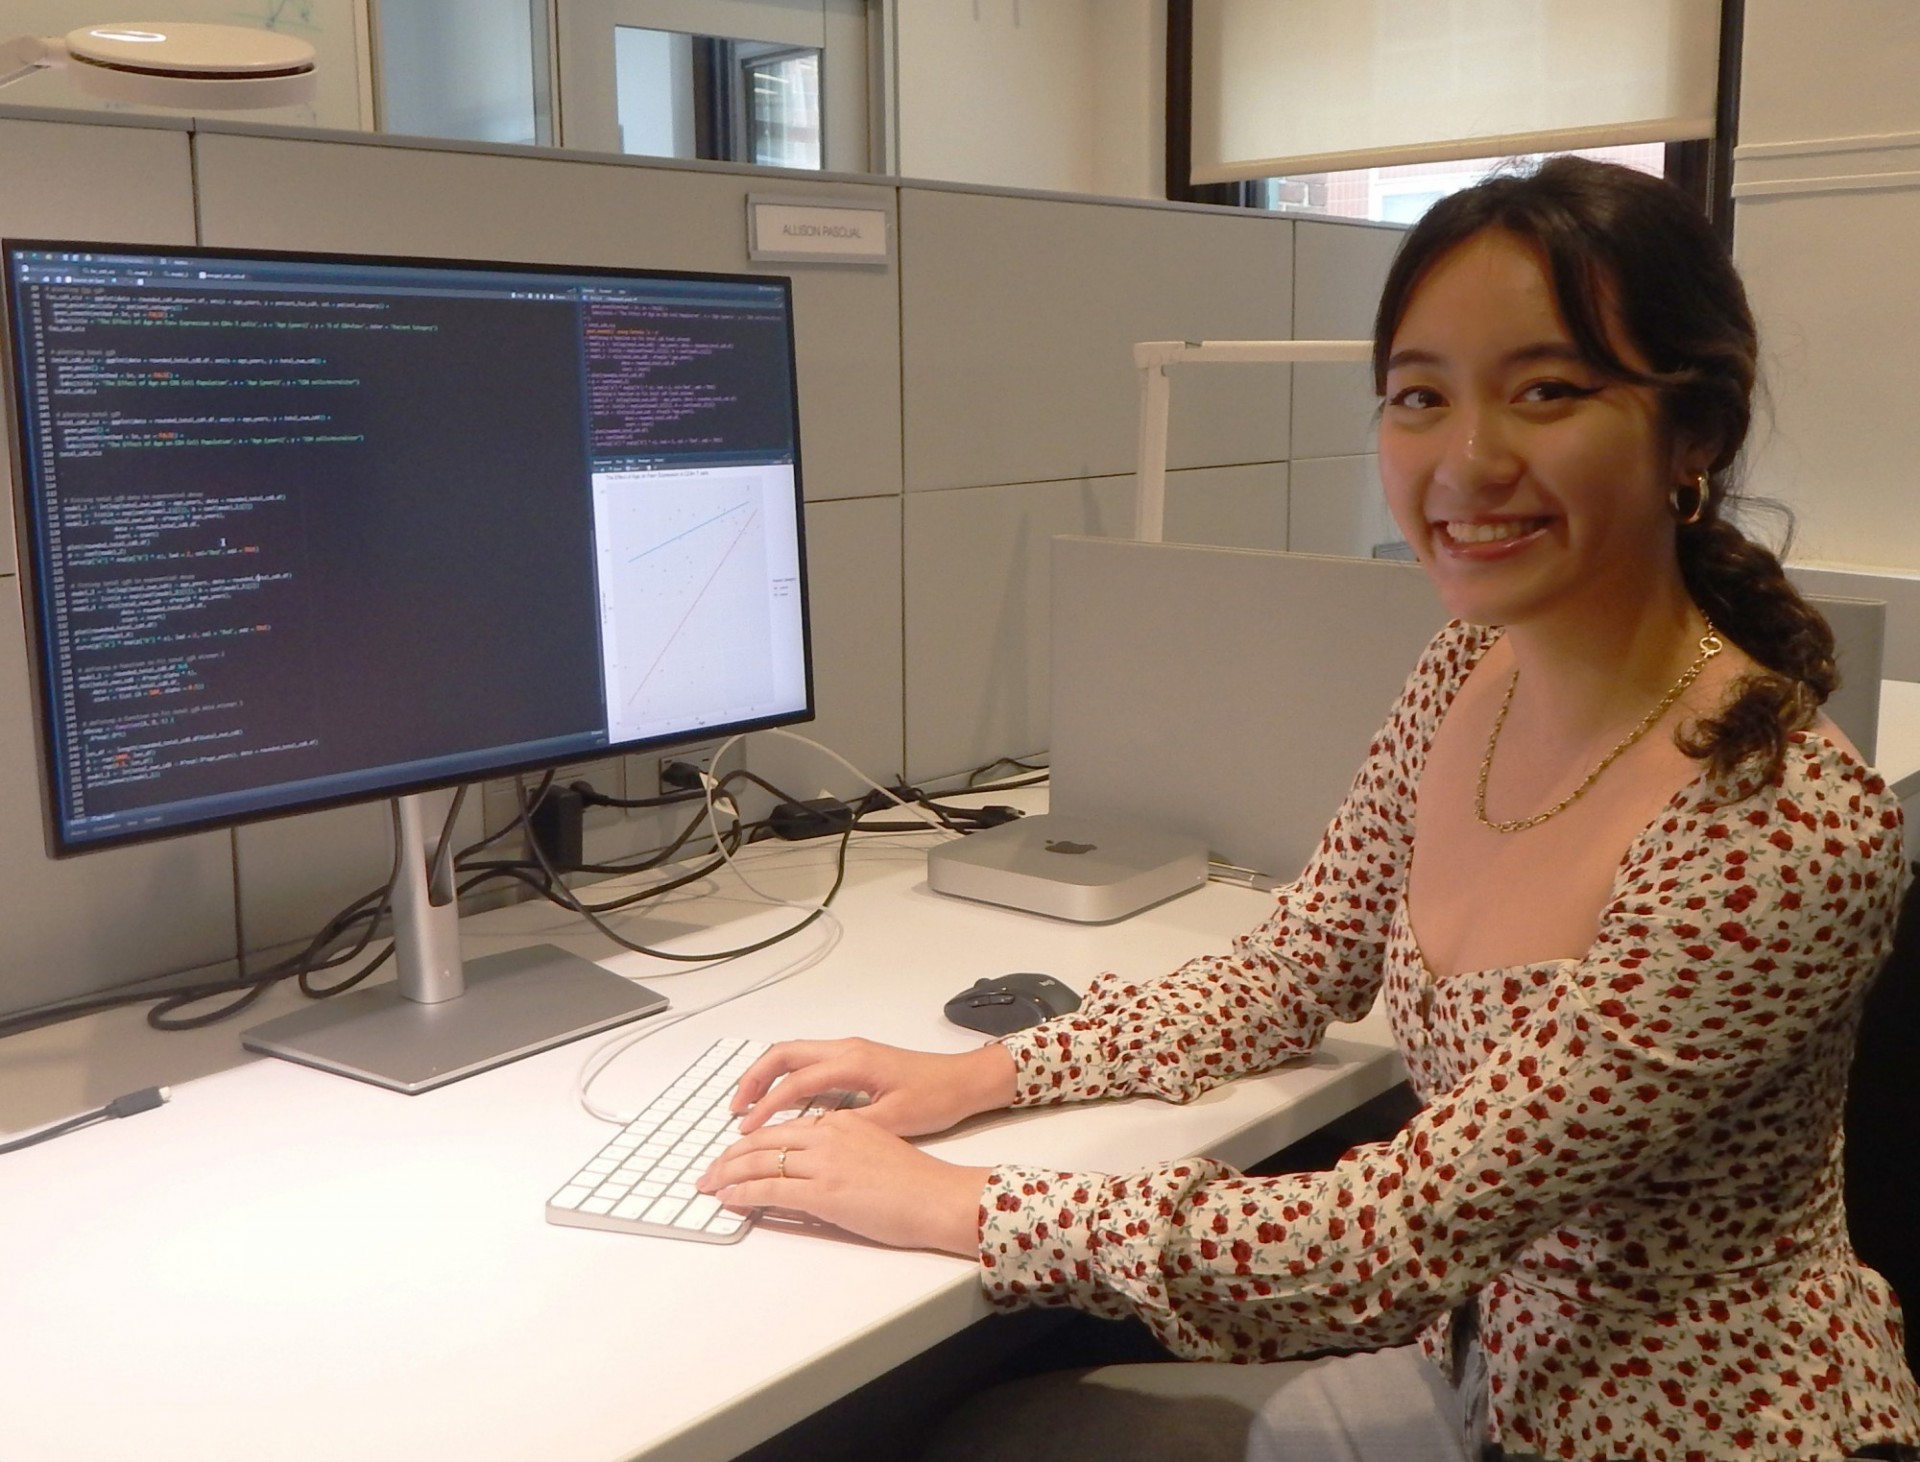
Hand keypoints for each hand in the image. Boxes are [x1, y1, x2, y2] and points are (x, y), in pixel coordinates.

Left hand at [696, 1108, 988, 1254]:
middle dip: (729, 1157)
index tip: (734, 1154)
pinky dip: (742, 1193)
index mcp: (840, 1123)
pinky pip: (770, 1190)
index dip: (751, 1141)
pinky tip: (728, 1198)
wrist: (938, 1197)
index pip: (782, 1128)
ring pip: (760, 1162)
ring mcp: (824, 1163)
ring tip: (709, 1185)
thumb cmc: (917, 1181)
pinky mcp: (824, 1192)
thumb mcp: (875, 1149)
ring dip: (727, 1174)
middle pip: (764, 1140)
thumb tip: (814, 1168)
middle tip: (708, 1171)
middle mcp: (828, 1135)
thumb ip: (841, 1150)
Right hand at [730, 1038, 1015, 1136]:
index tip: (746, 1129)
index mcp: (852, 1062)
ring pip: (794, 1054)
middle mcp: (845, 1049)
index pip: (796, 1082)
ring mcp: (849, 1050)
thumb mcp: (893, 1120)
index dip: (767, 1107)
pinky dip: (785, 1076)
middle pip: (784, 1054)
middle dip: (753, 1079)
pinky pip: (808, 1060)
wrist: (965, 1081)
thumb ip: (850, 1127)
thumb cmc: (934, 1099)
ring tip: (748, 1105)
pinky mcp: (855, 1058)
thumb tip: (811, 1139)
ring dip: (767, 1076)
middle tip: (734, 1111)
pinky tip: (780, 1100)